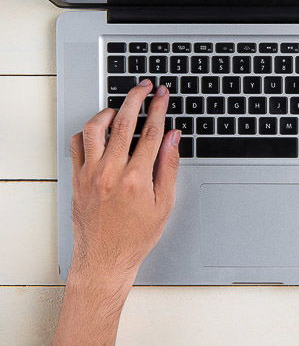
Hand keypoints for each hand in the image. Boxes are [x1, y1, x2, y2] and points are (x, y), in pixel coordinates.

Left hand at [69, 79, 179, 283]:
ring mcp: (90, 174)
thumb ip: (168, 166)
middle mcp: (110, 172)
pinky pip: (77, 145)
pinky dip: (87, 132)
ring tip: (121, 105)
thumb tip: (173, 138)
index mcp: (135, 178)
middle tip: (145, 87)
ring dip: (109, 111)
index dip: (159, 109)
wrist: (105, 258)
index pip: (151, 133)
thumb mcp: (164, 204)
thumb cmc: (136, 236)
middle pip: (123, 122)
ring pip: (95, 128)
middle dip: (136, 98)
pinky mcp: (77, 178)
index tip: (163, 95)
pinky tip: (99, 130)